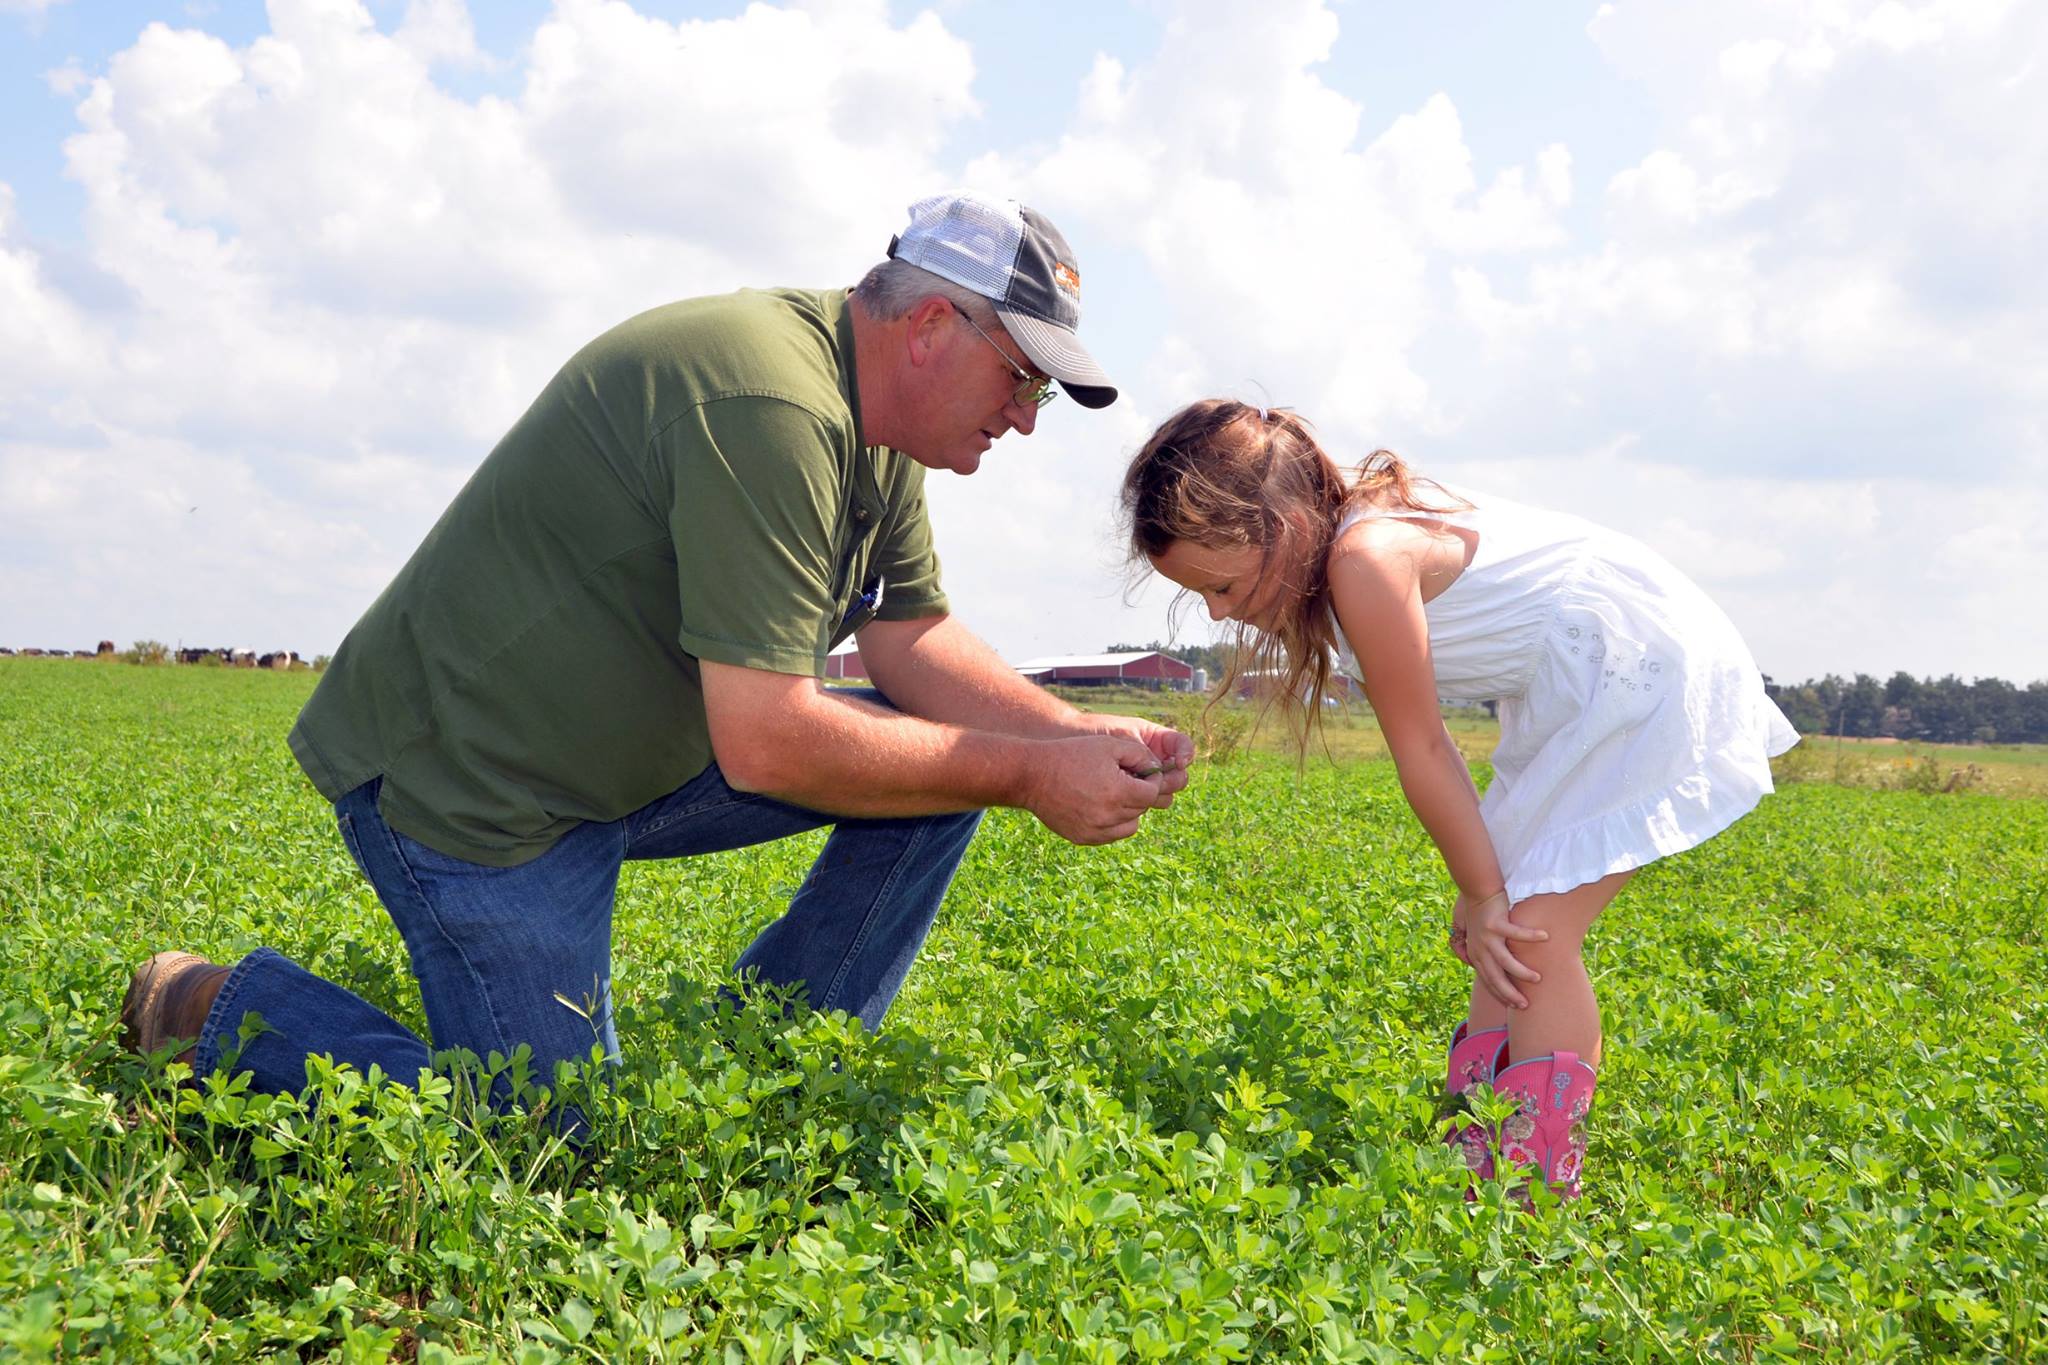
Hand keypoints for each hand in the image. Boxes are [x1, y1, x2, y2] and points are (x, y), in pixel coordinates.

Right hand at [1024, 735, 1167, 844]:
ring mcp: (1095, 830)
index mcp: (1118, 792)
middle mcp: (1108, 816)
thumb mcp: (1109, 744)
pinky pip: (1111, 834)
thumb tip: (1156, 769)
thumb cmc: (1072, 754)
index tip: (1142, 772)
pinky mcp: (1084, 838)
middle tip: (1125, 779)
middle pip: (1141, 809)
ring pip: (1130, 825)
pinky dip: (1113, 822)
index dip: (1152, 780)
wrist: (1033, 775)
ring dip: (1129, 810)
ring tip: (1114, 792)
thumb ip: (1140, 755)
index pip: (1152, 793)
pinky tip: (1101, 804)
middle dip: (1139, 793)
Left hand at [1082, 714, 1193, 807]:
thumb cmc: (1094, 732)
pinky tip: (1123, 800)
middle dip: (1171, 780)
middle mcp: (1154, 763)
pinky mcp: (1130, 797)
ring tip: (1133, 788)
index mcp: (1156, 741)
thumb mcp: (1121, 737)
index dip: (1186, 753)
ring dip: (1155, 795)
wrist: (1067, 743)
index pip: (1183, 746)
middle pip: (1178, 777)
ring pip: (1163, 796)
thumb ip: (1143, 752)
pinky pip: (1143, 807)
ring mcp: (1143, 781)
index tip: (1179, 762)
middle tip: (1156, 781)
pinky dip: (1138, 805)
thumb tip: (1161, 771)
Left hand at [1459, 890, 1548, 1009]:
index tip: (1515, 1006)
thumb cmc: (1484, 916)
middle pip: (1496, 978)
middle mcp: (1480, 949)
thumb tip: (1504, 971)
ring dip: (1522, 972)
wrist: (1477, 892)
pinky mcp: (1495, 923)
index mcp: (1477, 955)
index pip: (1489, 982)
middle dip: (1510, 994)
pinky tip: (1545, 937)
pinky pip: (1516, 933)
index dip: (1501, 995)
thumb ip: (1490, 954)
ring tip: (1537, 979)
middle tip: (1525, 1005)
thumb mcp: (1482, 940)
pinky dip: (1531, 936)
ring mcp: (1487, 937)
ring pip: (1506, 961)